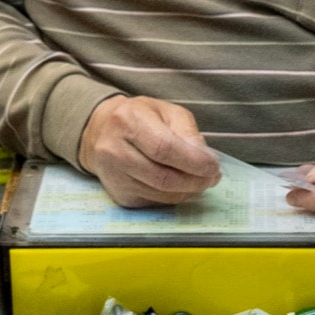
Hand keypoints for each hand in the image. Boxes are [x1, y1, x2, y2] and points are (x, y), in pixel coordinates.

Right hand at [79, 94, 221, 206]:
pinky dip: (174, 197)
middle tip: (212, 177)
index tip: (213, 166)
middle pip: (163, 177)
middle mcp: (115, 150)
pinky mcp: (119, 195)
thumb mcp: (166, 111)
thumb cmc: (139, 118)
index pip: (164, 148)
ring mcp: (114, 176)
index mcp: (128, 120)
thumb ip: (187, 131)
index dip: (193, 161)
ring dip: (188, 191)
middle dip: (195, 181)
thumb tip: (204, 159)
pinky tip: (181, 186)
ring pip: (161, 194)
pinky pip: (154, 203)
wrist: (101, 133)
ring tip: (200, 180)